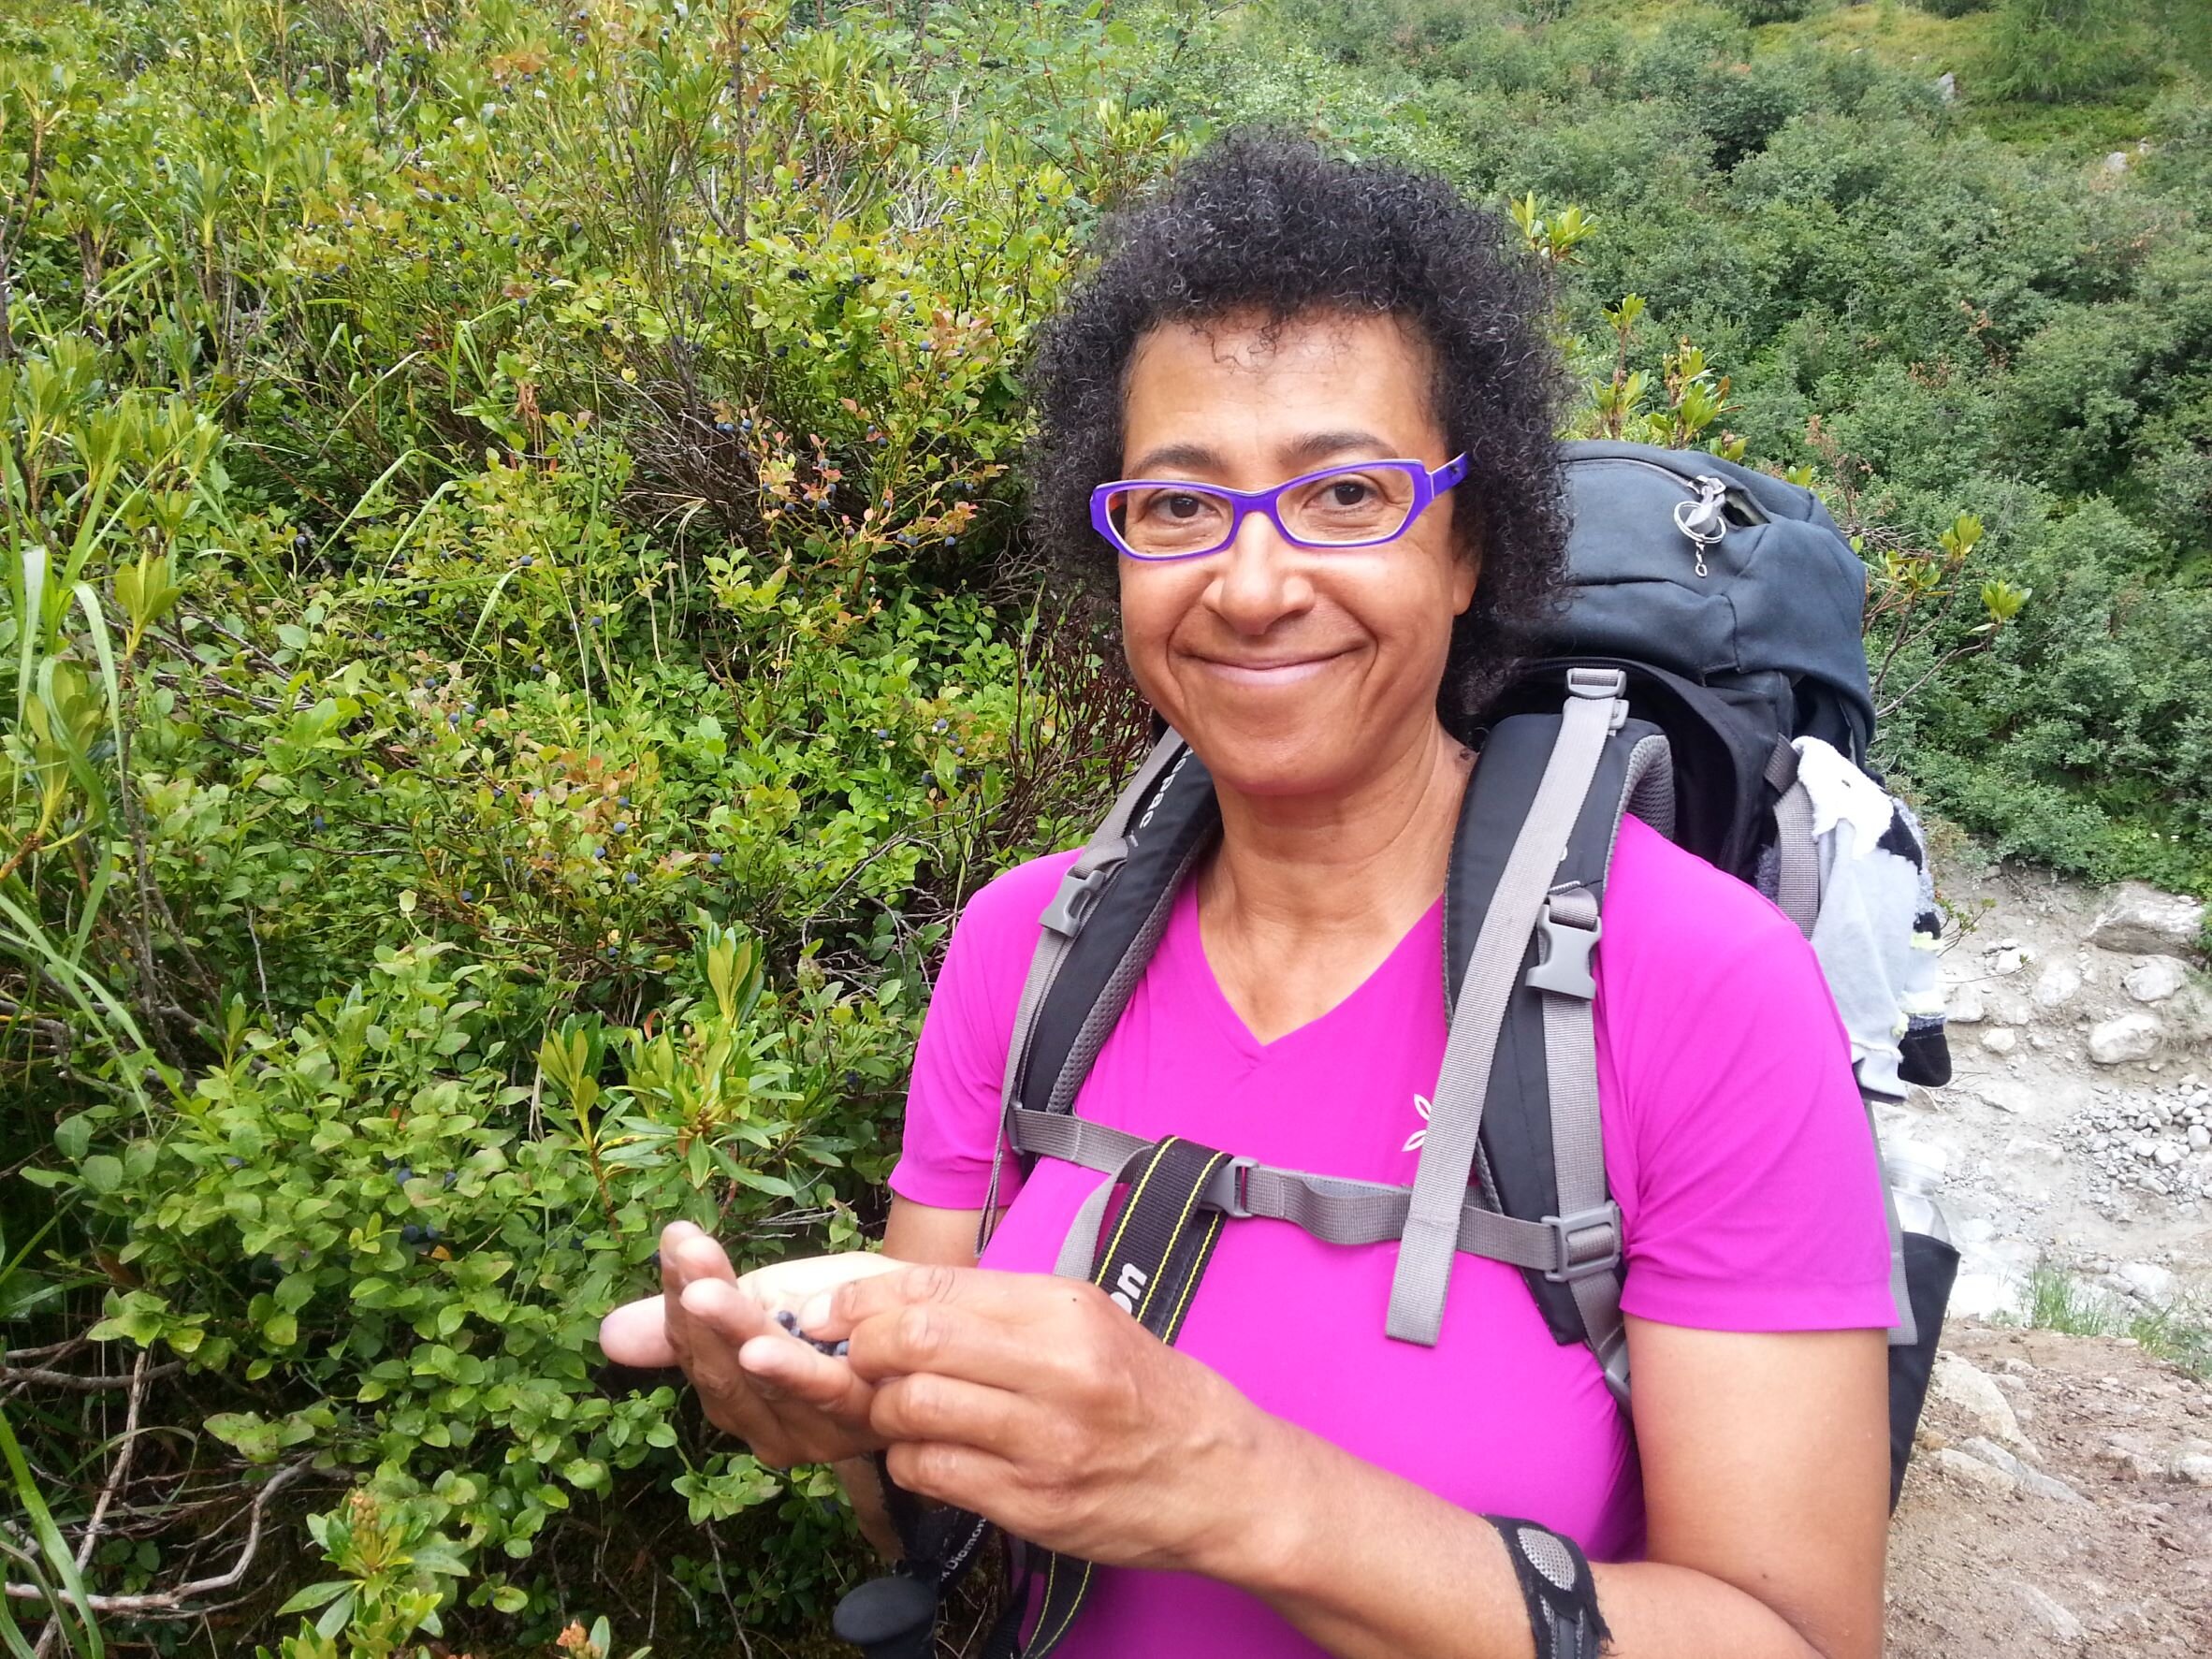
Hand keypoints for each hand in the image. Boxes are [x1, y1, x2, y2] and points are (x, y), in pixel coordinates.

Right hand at [597, 1223, 904, 1467]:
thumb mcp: (761, 1300)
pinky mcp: (858, 1421)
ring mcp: (809, 1431)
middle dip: (699, 1303)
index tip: (676, 1237)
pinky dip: (789, 1368)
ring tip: (704, 1290)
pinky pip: (818, 1392)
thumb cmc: (842, 1311)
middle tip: (684, 1249)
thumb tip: (605, 1334)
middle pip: (717, 1366)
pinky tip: (762, 1342)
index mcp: (734, 1394)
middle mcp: (764, 1426)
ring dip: (733, 1327)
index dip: (679, 1293)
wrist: (930, 1317)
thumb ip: (694, 1314)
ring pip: (759, 1375)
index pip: (692, 1344)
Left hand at [810, 1263, 1269, 1575]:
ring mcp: (1042, 1443)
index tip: (829, 1311)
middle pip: (912, 1343)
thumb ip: (1003, 1308)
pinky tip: (926, 1451)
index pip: (936, 1288)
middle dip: (862, 1349)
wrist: (1219, 1478)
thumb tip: (900, 1298)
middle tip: (853, 1359)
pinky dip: (910, 1459)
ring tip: (896, 1408)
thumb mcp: (1089, 1321)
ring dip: (883, 1409)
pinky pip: (933, 1473)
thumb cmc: (1147, 1392)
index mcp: (1063, 1311)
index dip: (864, 1298)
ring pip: (912, 1410)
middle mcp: (1055, 1370)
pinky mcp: (1031, 1505)